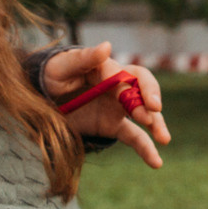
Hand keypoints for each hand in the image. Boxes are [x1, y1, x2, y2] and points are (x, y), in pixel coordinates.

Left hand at [44, 42, 170, 167]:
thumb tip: (107, 46)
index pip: (126, 74)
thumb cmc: (54, 74)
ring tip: (164, 138)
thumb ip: (83, 59)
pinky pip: (134, 137)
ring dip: (156, 124)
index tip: (128, 92)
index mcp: (107, 68)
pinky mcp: (114, 125)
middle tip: (153, 111)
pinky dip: (146, 149)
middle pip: (142, 91)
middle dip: (148, 100)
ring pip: (144, 114)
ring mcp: (119, 107)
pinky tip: (156, 162)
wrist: (44, 96)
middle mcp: (119, 86)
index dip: (131, 83)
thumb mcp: (62, 67)